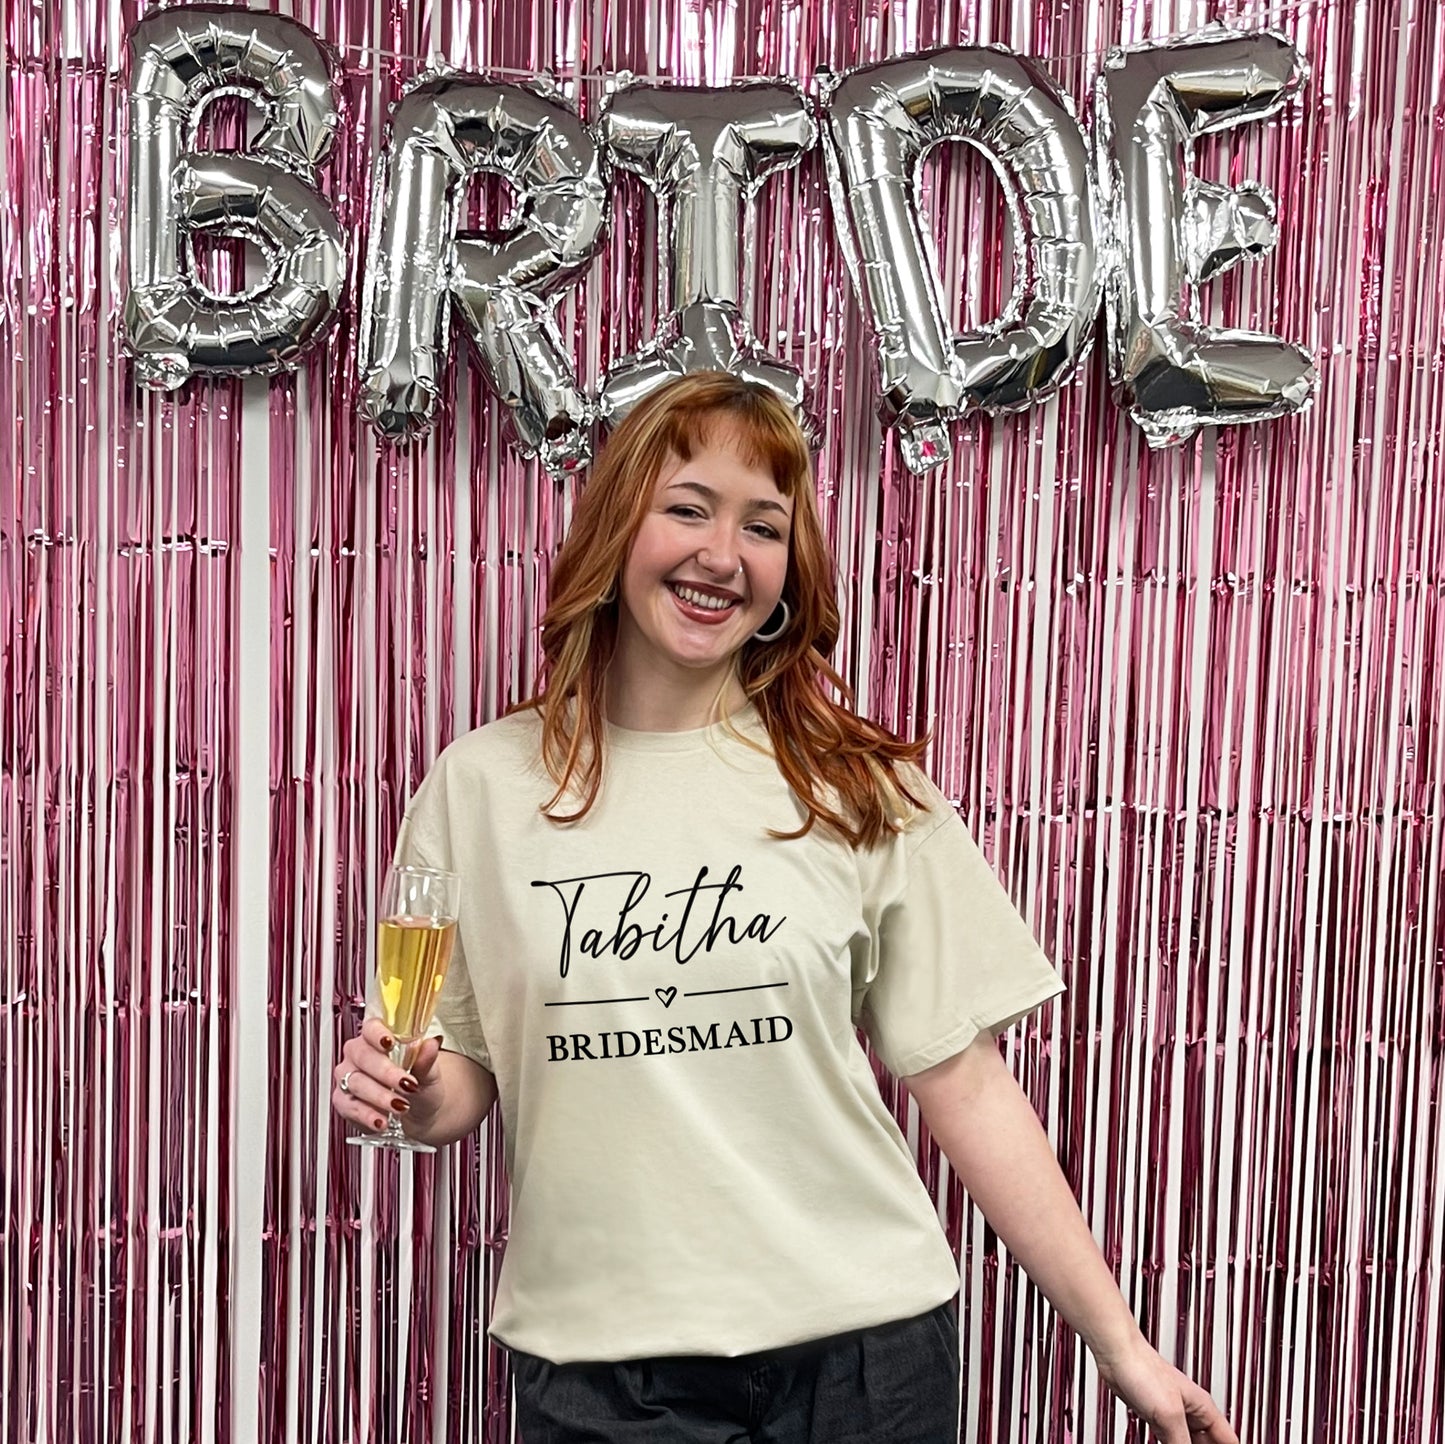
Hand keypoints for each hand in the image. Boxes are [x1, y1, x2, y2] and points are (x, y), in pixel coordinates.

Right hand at [331, 1017, 443, 1136]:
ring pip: (357, 1082)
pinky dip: (367, 1115)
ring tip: (400, 1106)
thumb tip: (431, 1044)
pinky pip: (350, 1107)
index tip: (389, 1042)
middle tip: (406, 1084)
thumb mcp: (429, 1072)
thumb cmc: (420, 1084)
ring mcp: (348, 1077)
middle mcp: (358, 1054)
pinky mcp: (343, 1101)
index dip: (378, 1034)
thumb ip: (427, 1059)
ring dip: (379, 1096)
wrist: (418, 1112)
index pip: (371, 1028)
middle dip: (386, 1072)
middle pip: (364, 1056)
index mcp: (377, 1038)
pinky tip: (382, 1121)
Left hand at [1095, 1334, 1238, 1443]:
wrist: (1116, 1354)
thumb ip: (1182, 1443)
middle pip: (1208, 1442)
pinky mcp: (1154, 1415)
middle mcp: (1190, 1411)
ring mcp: (1172, 1413)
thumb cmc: (1143, 1369)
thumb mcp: (1169, 1415)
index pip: (1228, 1440)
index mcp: (1203, 1408)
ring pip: (1187, 1441)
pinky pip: (1168, 1439)